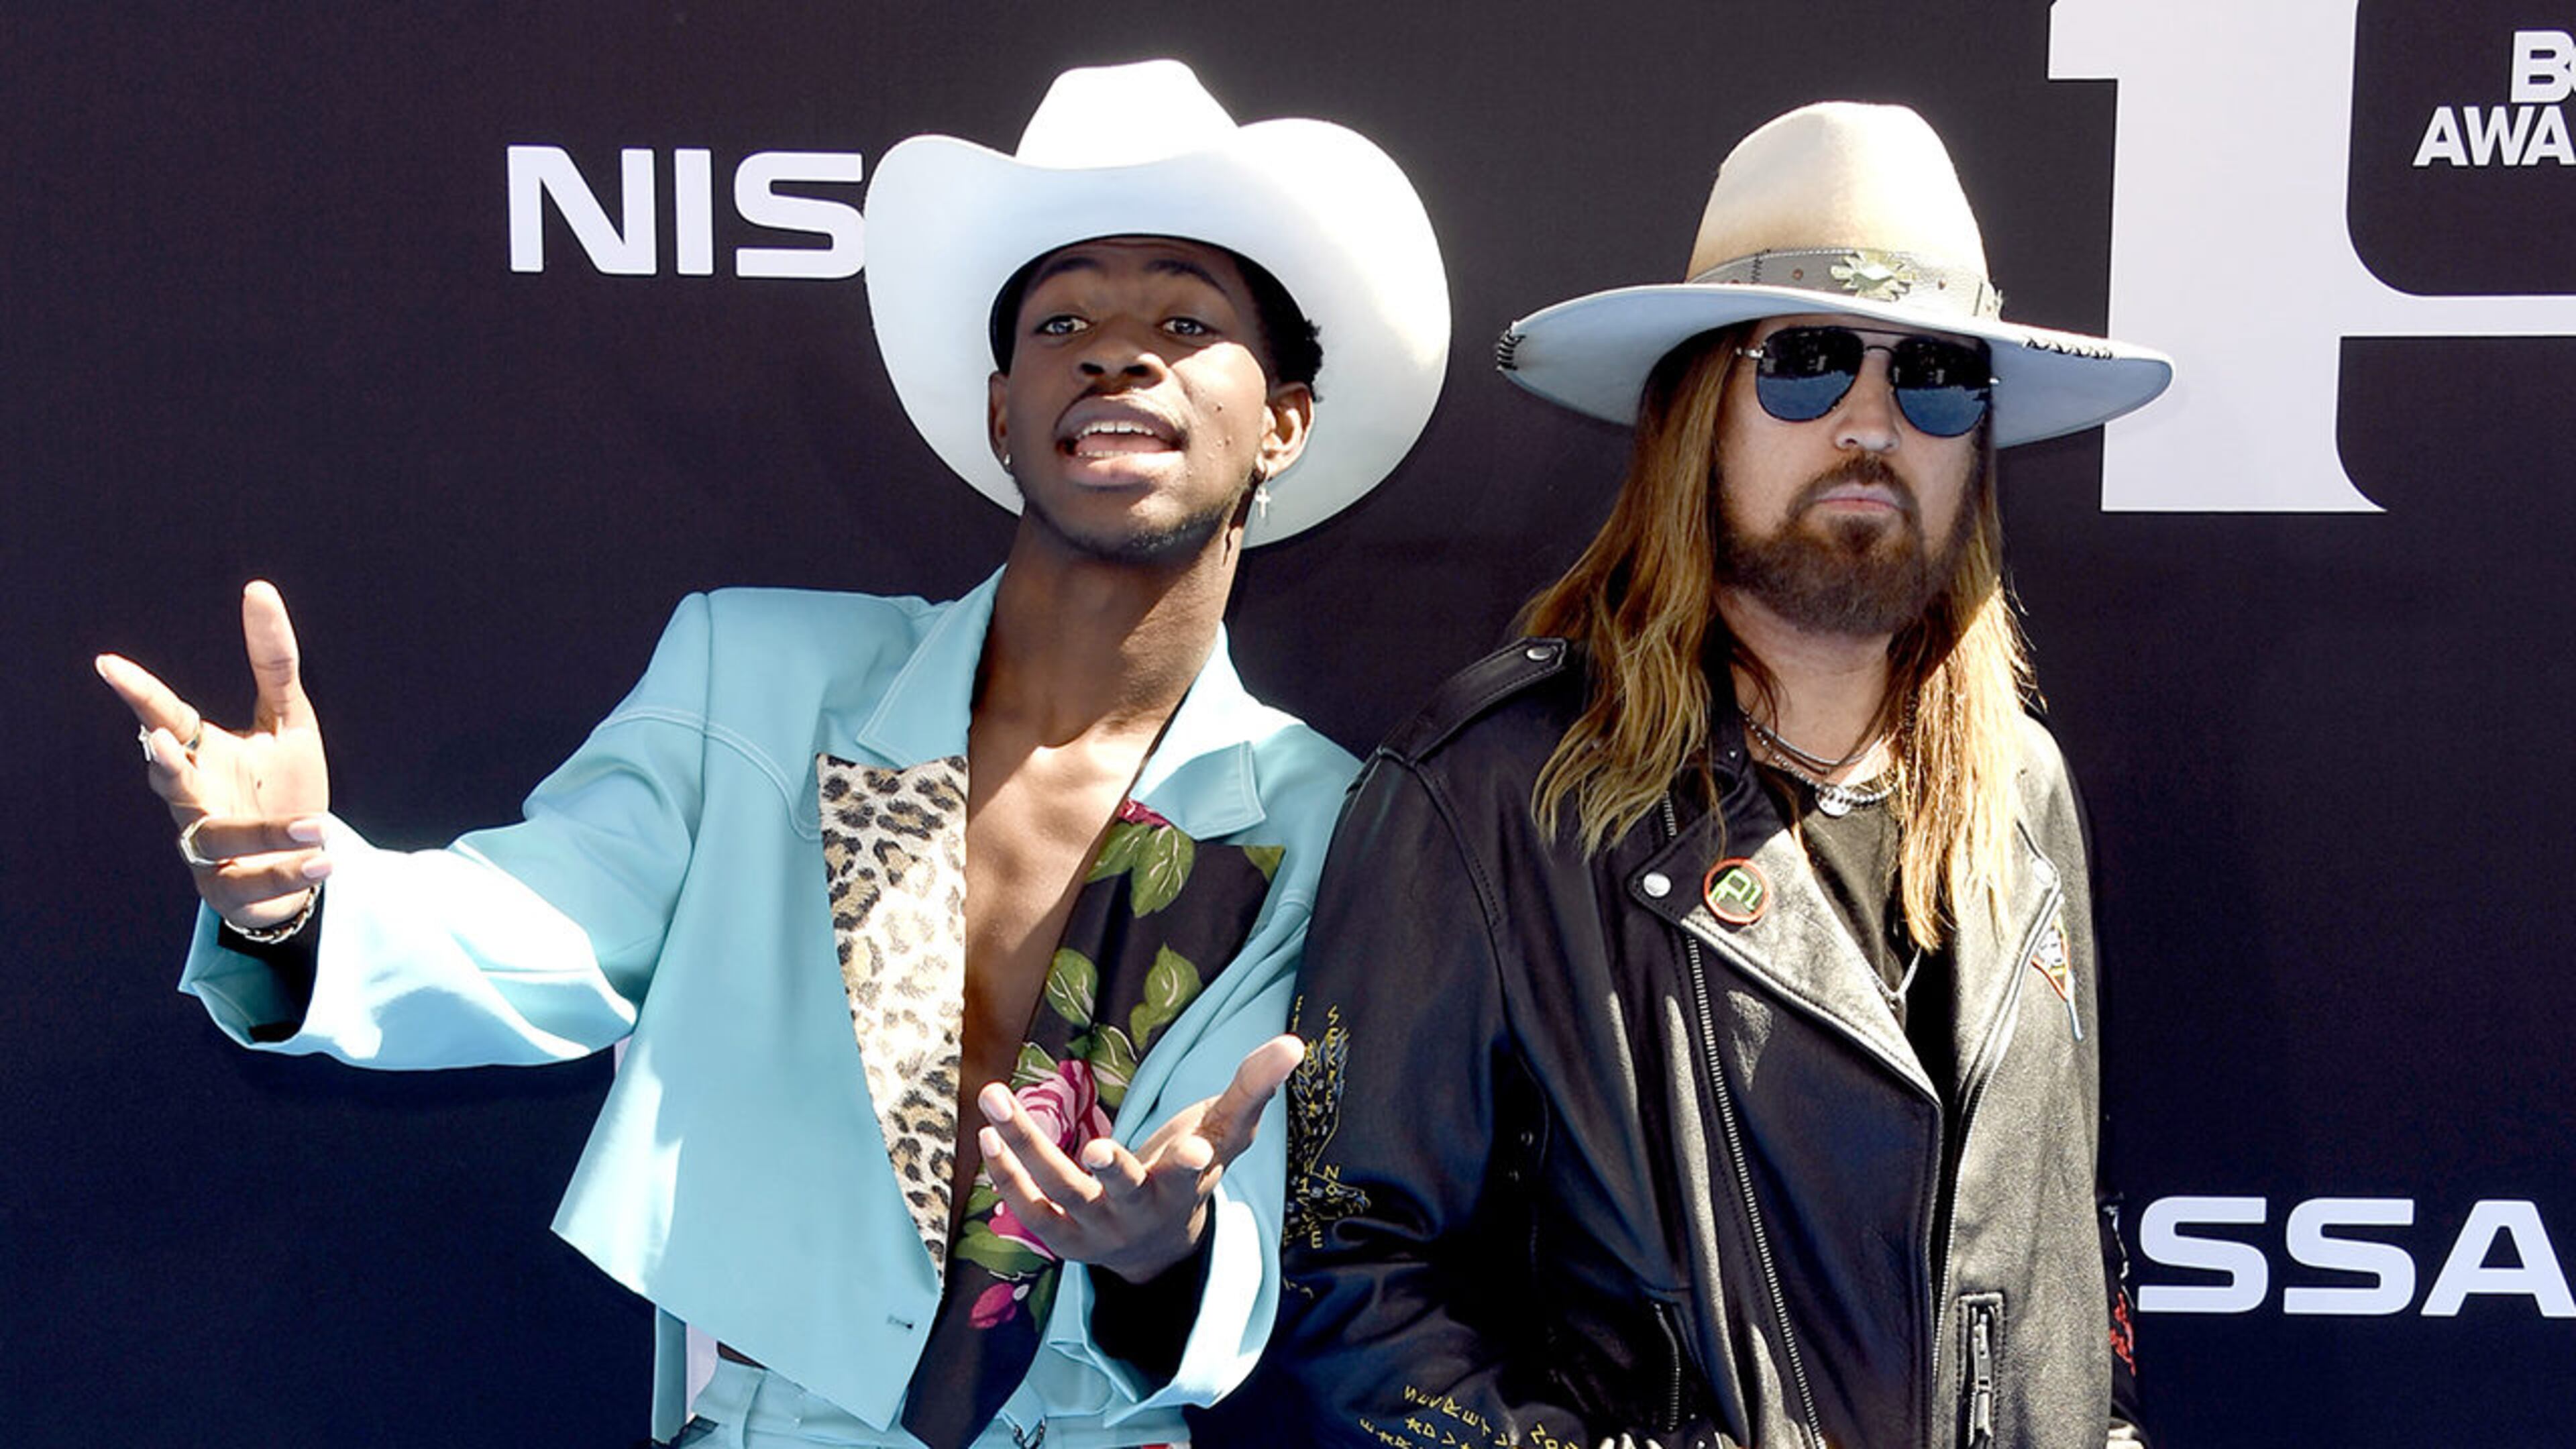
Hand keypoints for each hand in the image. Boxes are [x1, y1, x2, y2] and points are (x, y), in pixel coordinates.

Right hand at [95, 581, 332, 930]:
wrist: (303, 860)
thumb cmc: (283, 785)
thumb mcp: (290, 721)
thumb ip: (274, 663)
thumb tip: (258, 588)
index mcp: (204, 755)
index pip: (166, 719)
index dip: (139, 694)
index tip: (109, 664)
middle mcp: (196, 800)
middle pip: (169, 783)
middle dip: (165, 766)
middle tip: (163, 744)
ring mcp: (208, 850)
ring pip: (215, 838)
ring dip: (266, 831)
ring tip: (317, 825)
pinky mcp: (232, 892)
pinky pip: (253, 884)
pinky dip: (288, 873)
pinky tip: (324, 861)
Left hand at [976, 1033, 1304, 1284]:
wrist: (1157, 1246)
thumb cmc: (1193, 1169)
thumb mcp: (1226, 1130)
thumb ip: (1254, 1086)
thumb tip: (1294, 1042)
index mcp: (1185, 1185)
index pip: (1192, 1175)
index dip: (1192, 1163)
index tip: (1194, 1150)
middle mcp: (1141, 1212)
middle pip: (1125, 1192)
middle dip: (1113, 1171)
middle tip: (1098, 1149)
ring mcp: (1098, 1229)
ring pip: (1060, 1190)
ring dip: (1025, 1145)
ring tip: (993, 1097)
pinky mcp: (1062, 1238)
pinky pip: (1029, 1207)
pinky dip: (1007, 1174)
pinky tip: (986, 1135)